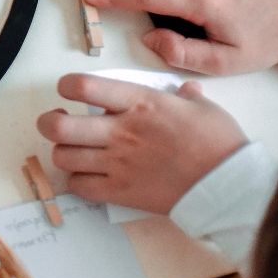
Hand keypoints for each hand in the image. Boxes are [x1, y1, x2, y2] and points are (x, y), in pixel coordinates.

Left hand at [37, 74, 246, 214]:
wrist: (228, 185)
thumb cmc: (219, 143)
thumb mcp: (203, 107)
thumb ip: (185, 96)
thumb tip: (184, 91)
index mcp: (140, 104)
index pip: (83, 87)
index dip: (67, 86)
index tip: (69, 91)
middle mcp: (121, 131)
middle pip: (58, 126)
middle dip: (49, 122)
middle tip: (57, 122)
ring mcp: (118, 163)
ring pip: (63, 156)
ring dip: (63, 152)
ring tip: (74, 150)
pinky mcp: (120, 192)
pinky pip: (78, 186)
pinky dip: (77, 180)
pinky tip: (88, 175)